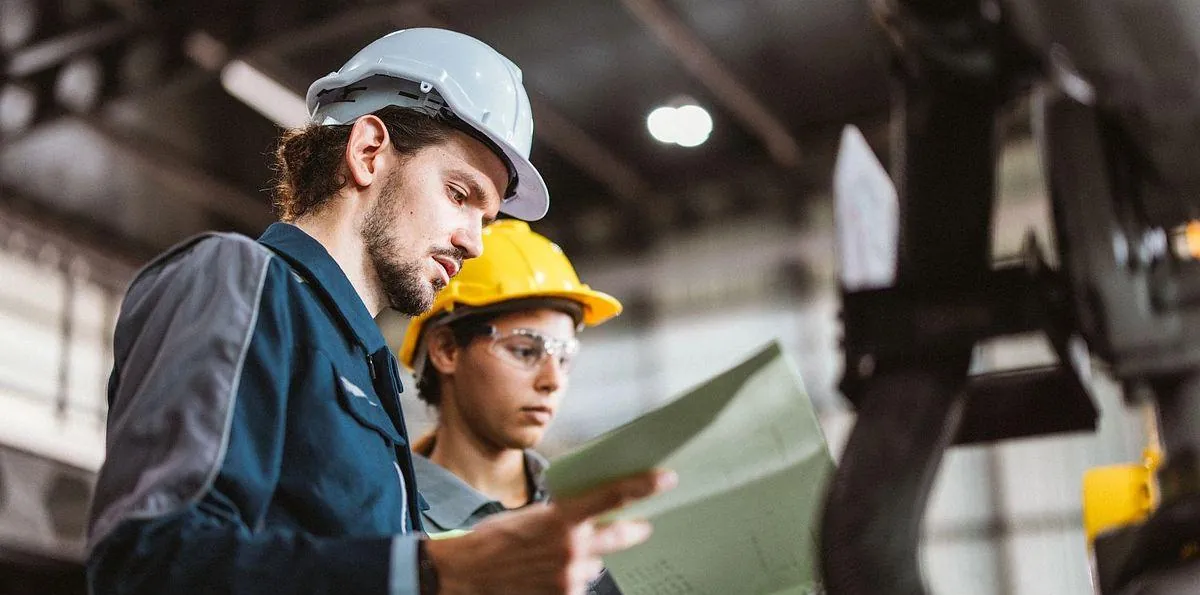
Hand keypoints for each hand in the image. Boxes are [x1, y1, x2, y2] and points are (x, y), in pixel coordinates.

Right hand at [425, 469, 675, 594]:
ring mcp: (570, 577)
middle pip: (621, 535)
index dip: (644, 486)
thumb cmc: (492, 541)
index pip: (613, 496)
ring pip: (595, 564)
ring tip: (553, 559)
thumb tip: (589, 515)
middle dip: (633, 530)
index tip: (667, 478)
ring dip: (585, 560)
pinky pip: (578, 586)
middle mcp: (572, 548)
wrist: (466, 576)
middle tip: (641, 526)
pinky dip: (568, 580)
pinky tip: (545, 576)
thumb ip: (563, 516)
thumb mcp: (530, 516)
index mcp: (562, 518)